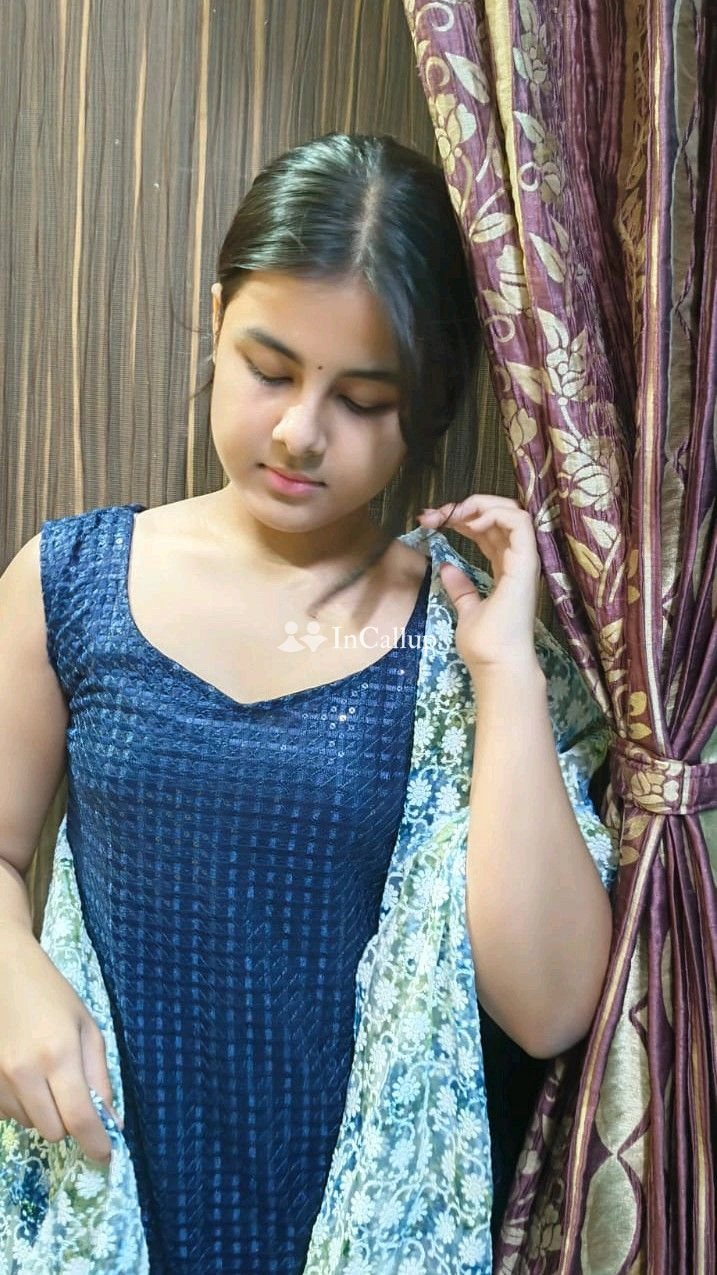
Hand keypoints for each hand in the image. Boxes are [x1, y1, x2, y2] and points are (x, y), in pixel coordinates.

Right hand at [0, 926, 118, 1162]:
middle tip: (73, 1094)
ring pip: (30, 1124)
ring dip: (45, 1111)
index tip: (106, 1155)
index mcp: (58, 1054)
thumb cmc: (53, 997)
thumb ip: (99, 1077)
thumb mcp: (87, 1028)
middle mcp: (24, 1072)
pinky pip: (8, 1114)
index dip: (95, 1144)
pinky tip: (24, 1075)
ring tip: (45, 1075)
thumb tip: (112, 1122)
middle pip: (53, 1131)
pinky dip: (22, 1104)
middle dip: (69, 1122)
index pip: (79, 1118)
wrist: (4, 973)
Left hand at [418, 494, 540, 674]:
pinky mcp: (525, 564)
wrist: (496, 666)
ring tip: (452, 513)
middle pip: (500, 516)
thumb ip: (461, 588)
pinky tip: (470, 521)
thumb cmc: (485, 645)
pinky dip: (495, 513)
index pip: (489, 531)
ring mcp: (524, 561)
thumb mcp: (467, 610)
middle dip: (467, 506)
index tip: (432, 521)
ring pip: (514, 511)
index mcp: (506, 569)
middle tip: (436, 513)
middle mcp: (517, 561)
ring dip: (480, 505)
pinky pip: (520, 523)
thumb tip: (447, 567)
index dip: (462, 519)